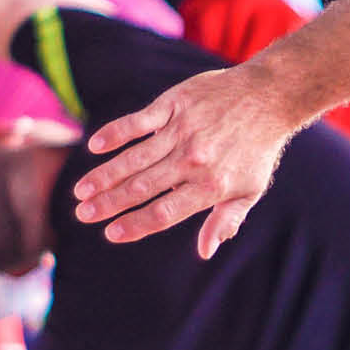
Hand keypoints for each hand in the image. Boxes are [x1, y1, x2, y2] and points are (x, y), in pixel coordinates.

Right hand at [73, 64, 302, 257]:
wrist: (269, 97)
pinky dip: (116, 133)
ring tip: (80, 192)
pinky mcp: (175, 104)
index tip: (111, 234)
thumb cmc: (257, 150)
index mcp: (211, 186)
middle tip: (83, 215)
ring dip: (104, 175)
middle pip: (143, 187)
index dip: (136, 224)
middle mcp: (193, 160)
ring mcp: (182, 130)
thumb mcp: (250, 190)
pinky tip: (95, 146)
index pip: (165, 212)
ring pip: (134, 158)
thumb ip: (225, 220)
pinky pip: (139, 121)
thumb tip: (206, 251)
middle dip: (109, 204)